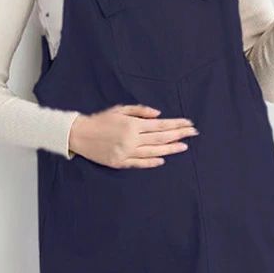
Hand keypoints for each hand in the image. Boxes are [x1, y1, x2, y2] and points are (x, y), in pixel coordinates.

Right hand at [68, 104, 199, 168]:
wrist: (79, 135)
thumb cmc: (100, 119)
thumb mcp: (120, 109)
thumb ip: (140, 111)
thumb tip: (159, 115)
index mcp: (132, 124)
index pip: (161, 125)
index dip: (176, 124)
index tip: (189, 124)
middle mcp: (131, 139)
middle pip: (161, 138)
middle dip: (179, 135)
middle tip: (194, 133)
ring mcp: (126, 152)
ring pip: (153, 152)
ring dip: (170, 149)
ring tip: (184, 146)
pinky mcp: (120, 162)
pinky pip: (139, 163)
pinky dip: (152, 162)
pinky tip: (163, 160)